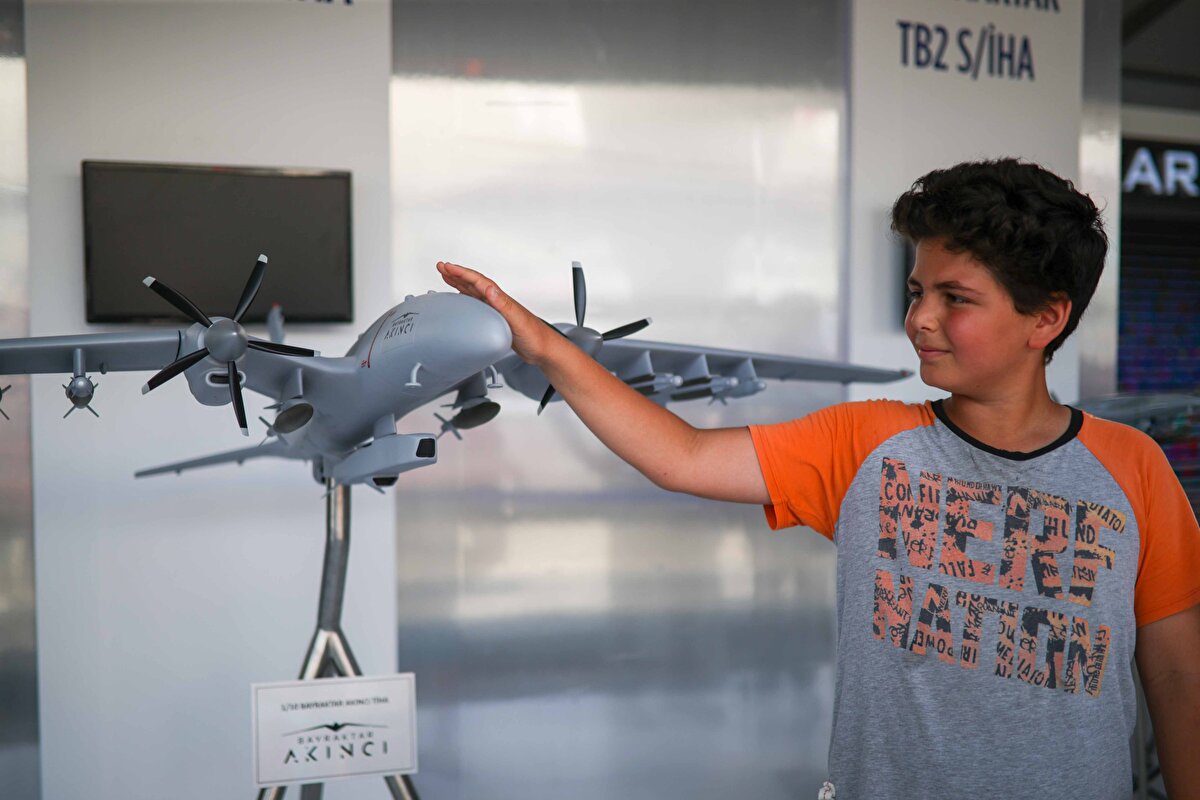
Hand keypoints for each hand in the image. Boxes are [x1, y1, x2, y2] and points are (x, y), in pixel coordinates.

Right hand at [436, 261, 553, 364]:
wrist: (543, 349)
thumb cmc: (535, 336)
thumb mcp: (517, 319)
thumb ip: (503, 304)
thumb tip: (490, 289)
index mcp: (501, 299)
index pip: (478, 281)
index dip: (461, 273)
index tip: (447, 267)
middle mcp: (497, 302)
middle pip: (473, 283)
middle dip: (456, 274)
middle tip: (441, 267)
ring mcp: (496, 310)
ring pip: (473, 292)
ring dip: (459, 283)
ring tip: (446, 277)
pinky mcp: (495, 319)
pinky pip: (476, 304)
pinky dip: (466, 299)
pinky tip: (462, 300)